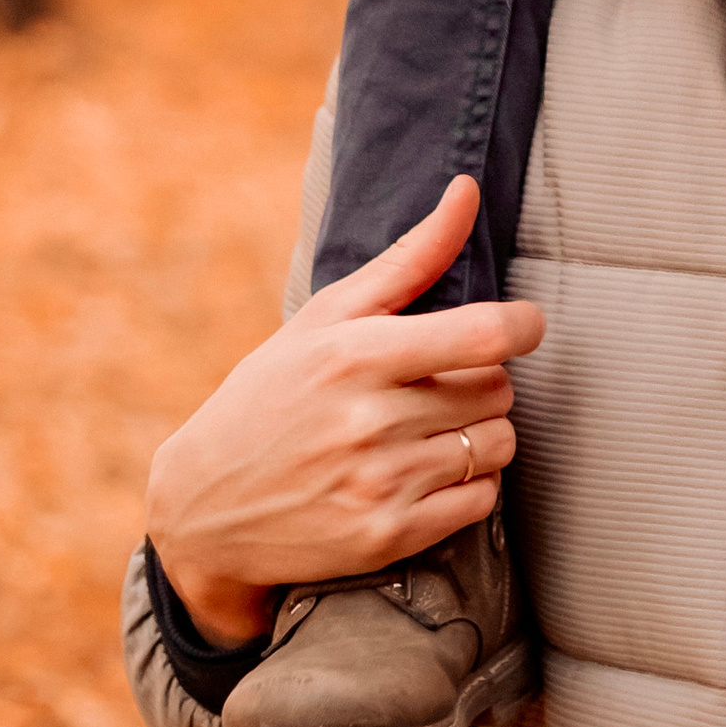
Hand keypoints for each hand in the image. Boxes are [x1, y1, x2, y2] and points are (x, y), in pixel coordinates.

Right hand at [145, 178, 545, 647]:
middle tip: (441, 385)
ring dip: (482, 433)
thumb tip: (468, 189)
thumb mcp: (327, 317)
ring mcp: (378, 484)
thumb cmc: (272, 394)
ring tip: (434, 429)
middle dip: (484, 382)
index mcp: (357, 354)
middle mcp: (369, 420)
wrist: (204, 505)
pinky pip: (481, 502)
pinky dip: (470, 484)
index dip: (522, 327)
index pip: (484, 336)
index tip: (521, 326)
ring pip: (498, 445)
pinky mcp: (386, 537)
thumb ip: (410, 257)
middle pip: (498, 390)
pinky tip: (428, 471)